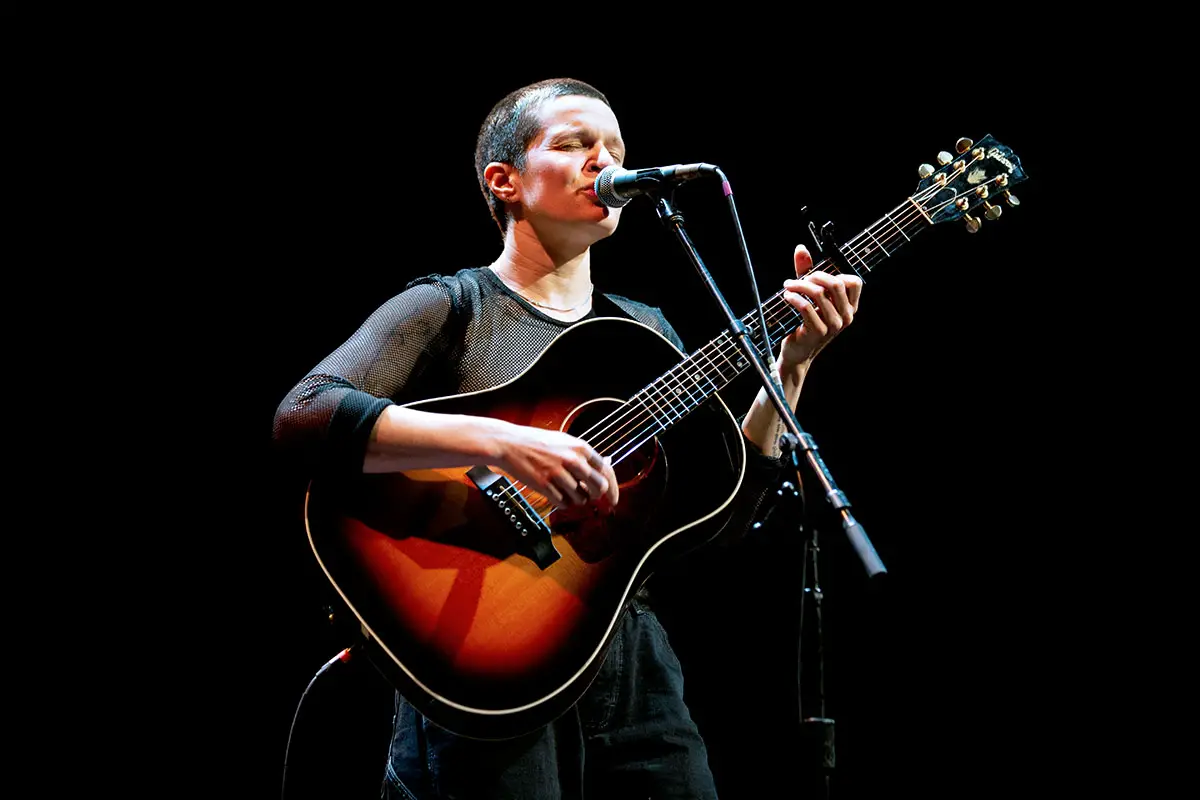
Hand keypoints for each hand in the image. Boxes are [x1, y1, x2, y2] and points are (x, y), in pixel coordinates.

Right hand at [495, 424, 619, 507]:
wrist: (510, 443)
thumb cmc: (536, 441)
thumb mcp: (564, 441)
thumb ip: (583, 455)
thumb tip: (604, 467)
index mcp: (580, 447)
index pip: (607, 471)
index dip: (612, 488)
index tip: (612, 498)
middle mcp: (573, 460)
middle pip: (599, 488)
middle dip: (595, 495)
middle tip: (588, 495)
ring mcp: (559, 473)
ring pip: (581, 498)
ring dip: (576, 499)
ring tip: (565, 489)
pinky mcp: (545, 485)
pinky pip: (564, 503)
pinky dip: (562, 502)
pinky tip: (555, 493)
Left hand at [778, 245, 862, 371]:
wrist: (798, 352)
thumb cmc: (806, 321)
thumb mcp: (809, 295)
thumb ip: (807, 271)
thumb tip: (800, 248)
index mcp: (850, 307)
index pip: (854, 282)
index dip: (834, 274)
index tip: (815, 276)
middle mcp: (846, 316)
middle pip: (836, 284)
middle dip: (815, 275)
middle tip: (799, 278)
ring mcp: (834, 325)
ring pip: (819, 294)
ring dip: (799, 286)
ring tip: (788, 286)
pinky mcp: (818, 332)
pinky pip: (806, 308)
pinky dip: (794, 298)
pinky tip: (787, 297)